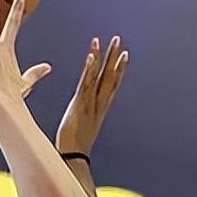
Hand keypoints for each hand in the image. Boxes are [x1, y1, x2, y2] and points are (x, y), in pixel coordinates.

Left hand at [56, 36, 127, 155]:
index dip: (119, 68)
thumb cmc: (74, 146)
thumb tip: (82, 119)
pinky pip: (86, 84)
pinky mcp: (80, 104)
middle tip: (118, 39)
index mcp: (100, 108)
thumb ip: (84, 120)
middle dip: (114, 57)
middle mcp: (98, 103)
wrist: (73, 158)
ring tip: (106, 40)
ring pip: (100, 76)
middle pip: (110, 76)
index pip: (112, 84)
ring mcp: (90, 103)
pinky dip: (89, 70)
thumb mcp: (81, 128)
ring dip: (103, 57)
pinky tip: (91, 56)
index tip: (124, 54)